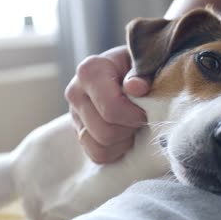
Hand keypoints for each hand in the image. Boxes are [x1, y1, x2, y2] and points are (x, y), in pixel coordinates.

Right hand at [65, 46, 150, 163]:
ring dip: (124, 140)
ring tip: (132, 124)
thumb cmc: (139, 67)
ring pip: (101, 146)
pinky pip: (97, 155)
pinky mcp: (78, 133)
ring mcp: (74, 115)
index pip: (111, 109)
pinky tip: (124, 135)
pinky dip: (116, 150)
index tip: (146, 110)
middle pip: (106, 132)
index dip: (134, 116)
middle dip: (129, 129)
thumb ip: (142, 74)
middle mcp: (75, 92)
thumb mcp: (144, 64)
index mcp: (89, 71)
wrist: (129, 73)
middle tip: (140, 118)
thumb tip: (136, 87)